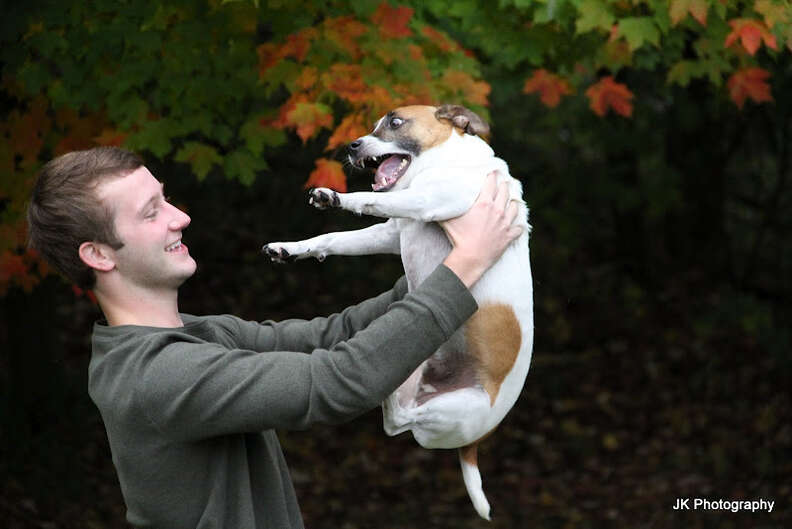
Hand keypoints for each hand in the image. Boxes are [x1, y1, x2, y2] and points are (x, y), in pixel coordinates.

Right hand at [440, 172, 522, 287]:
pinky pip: (518, 229)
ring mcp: (505, 223)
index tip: (493, 171)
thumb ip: (445, 208)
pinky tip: (518, 225)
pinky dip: (518, 226)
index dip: (492, 175)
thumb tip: (435, 199)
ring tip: (511, 201)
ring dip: (513, 203)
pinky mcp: (508, 237)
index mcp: (484, 203)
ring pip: (514, 208)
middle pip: (505, 192)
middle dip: (504, 185)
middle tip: (503, 182)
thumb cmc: (458, 237)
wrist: (470, 258)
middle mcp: (497, 210)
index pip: (491, 183)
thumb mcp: (448, 219)